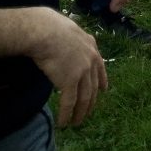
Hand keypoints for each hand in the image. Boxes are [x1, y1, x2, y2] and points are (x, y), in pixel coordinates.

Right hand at [29, 9, 108, 126]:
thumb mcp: (70, 31)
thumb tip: (66, 44)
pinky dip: (67, 114)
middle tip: (87, 113)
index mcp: (92, 47)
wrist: (46, 32)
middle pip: (93, 86)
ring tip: (76, 123)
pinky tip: (63, 122)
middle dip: (91, 102)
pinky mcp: (70, 81)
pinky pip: (70, 102)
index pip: (100, 68)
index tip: (104, 91)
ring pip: (84, 98)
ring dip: (80, 112)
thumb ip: (73, 42)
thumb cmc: (51, 28)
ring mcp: (82, 71)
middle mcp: (91, 60)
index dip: (102, 81)